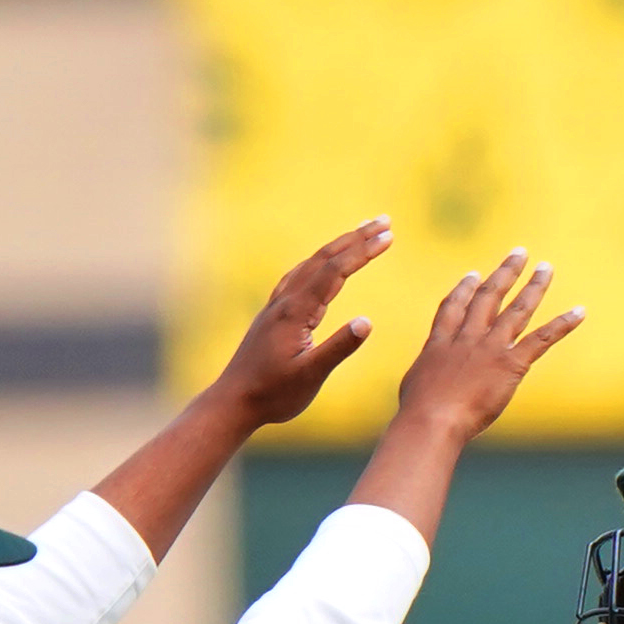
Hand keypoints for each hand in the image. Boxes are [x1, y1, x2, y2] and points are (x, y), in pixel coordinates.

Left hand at [207, 219, 392, 428]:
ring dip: (338, 246)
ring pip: (310, 264)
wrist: (233, 402)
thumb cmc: (273, 394)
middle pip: (324, 258)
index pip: (335, 271)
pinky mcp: (272, 315)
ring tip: (360, 233)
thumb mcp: (310, 376)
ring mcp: (276, 306)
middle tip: (385, 221)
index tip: (389, 236)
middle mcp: (285, 301)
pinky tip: (320, 265)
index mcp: (296, 312)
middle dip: (356, 238)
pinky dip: (317, 262)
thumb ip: (339, 348)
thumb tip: (367, 322)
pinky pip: (298, 276)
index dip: (363, 251)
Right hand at [387, 250, 579, 443]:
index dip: (465, 289)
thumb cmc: (418, 410)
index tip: (474, 274)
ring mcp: (491, 347)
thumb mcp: (414, 385)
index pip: (454, 308)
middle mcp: (468, 337)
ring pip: (517, 310)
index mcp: (442, 342)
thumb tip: (424, 385)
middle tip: (519, 254)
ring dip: (534, 287)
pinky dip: (562, 324)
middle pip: (489, 297)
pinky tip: (580, 312)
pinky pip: (541, 339)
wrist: (433, 418)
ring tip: (546, 268)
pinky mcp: (511, 363)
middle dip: (505, 273)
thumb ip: (426, 376)